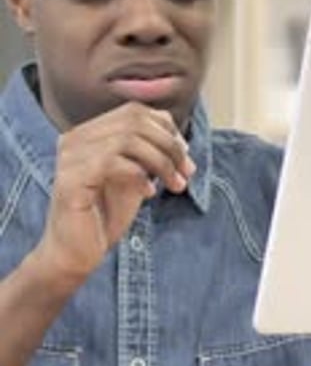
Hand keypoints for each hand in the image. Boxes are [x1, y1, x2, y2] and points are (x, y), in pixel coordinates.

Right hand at [36, 102, 195, 281]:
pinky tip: (149, 193)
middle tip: (186, 171)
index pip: (134, 111)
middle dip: (169, 145)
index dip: (166, 129)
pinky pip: (112, 163)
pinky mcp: (70, 181)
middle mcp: (74, 139)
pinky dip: (139, 175)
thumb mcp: (134, 178)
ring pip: (127, 139)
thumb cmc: (104, 216)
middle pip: (134, 121)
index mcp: (88, 133)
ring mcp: (70, 158)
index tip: (185, 155)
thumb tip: (181, 143)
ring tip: (174, 184)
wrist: (76, 254)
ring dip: (161, 162)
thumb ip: (150, 156)